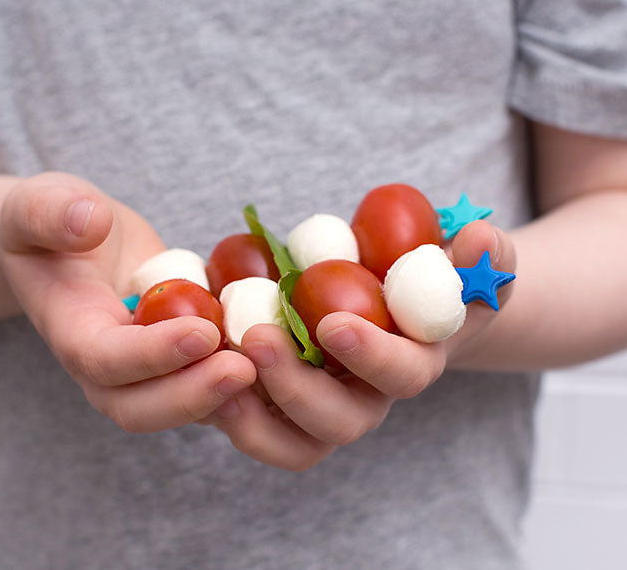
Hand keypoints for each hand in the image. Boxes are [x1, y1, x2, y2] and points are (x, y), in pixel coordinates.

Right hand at [0, 171, 255, 431]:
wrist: (75, 249)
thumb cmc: (56, 226)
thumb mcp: (39, 204)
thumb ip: (52, 212)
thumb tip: (87, 222)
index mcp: (71, 331)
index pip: (105, 360)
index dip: (152, 354)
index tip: (202, 330)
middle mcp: (106, 367)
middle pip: (141, 407)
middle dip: (193, 394)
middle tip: (244, 368)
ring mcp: (144, 372)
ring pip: (181, 407)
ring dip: (225, 398)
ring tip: (270, 369)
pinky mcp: (178, 364)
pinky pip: (208, 388)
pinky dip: (244, 387)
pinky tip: (280, 361)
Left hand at [207, 220, 515, 469]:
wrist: (392, 303)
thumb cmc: (423, 282)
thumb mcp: (457, 265)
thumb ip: (478, 257)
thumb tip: (481, 242)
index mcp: (412, 365)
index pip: (402, 376)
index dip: (372, 357)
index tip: (334, 324)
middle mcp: (368, 399)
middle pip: (340, 423)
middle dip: (298, 388)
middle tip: (257, 337)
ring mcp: (323, 409)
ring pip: (295, 443)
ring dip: (257, 415)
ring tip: (223, 368)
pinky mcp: (282, 405)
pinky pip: (258, 429)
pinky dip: (231, 412)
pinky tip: (204, 370)